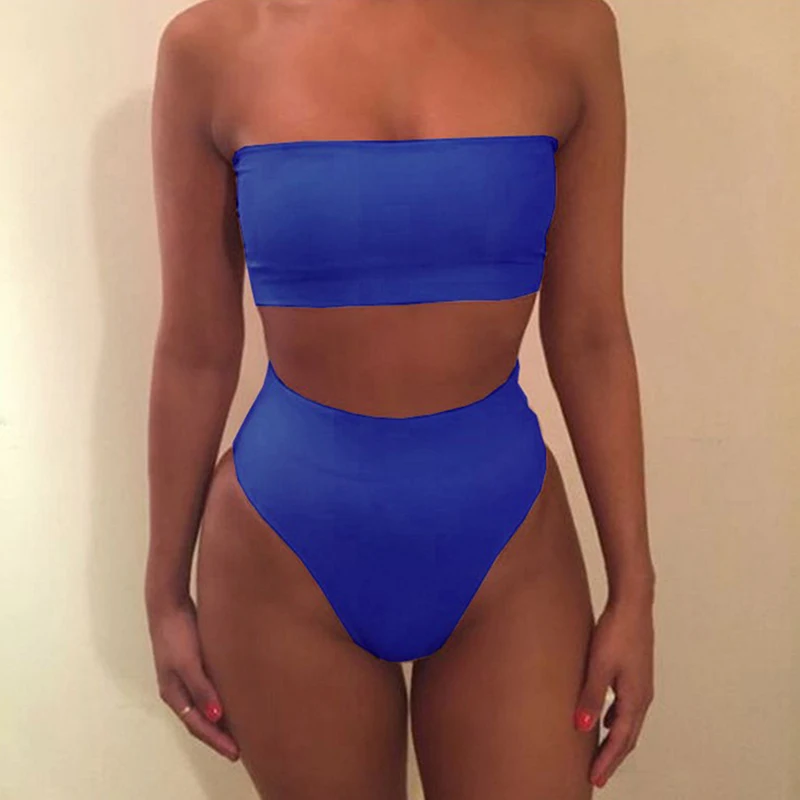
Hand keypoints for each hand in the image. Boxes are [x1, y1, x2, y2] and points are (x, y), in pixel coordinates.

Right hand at [146, 596, 239, 761]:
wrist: (168, 603)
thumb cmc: (177, 633)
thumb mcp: (189, 663)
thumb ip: (202, 689)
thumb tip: (216, 718)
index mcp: (174, 694)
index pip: (197, 726)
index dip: (216, 741)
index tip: (235, 754)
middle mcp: (178, 689)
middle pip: (199, 720)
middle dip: (218, 736)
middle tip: (239, 750)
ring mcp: (185, 676)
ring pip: (204, 706)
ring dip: (219, 720)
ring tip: (239, 730)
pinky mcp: (193, 663)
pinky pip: (208, 690)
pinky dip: (219, 701)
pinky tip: (233, 698)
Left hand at [573, 597, 653, 788]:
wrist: (632, 604)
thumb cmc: (616, 632)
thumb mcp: (598, 665)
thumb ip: (591, 696)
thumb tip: (583, 728)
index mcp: (635, 699)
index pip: (621, 740)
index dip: (607, 761)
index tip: (595, 779)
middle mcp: (642, 696)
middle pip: (628, 736)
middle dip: (612, 757)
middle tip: (597, 775)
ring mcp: (641, 685)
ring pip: (628, 722)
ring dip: (615, 740)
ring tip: (600, 753)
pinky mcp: (635, 674)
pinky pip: (626, 707)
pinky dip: (616, 720)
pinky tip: (603, 718)